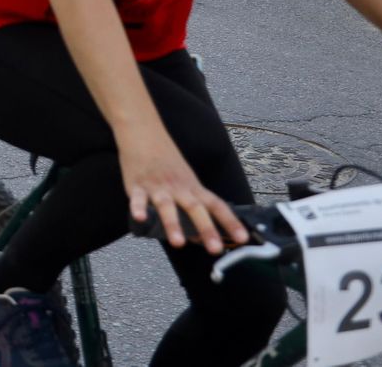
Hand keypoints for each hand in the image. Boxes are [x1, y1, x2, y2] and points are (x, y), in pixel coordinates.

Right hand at [118, 133, 246, 253]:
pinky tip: (139, 218)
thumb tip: (200, 238)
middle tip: (216, 249)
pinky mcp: (137, 185)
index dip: (230, 222)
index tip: (244, 239)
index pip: (217, 206)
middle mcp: (179, 188)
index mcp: (193, 188)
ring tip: (178, 243)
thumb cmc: (166, 161)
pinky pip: (137, 198)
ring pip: (167, 206)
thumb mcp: (185, 181)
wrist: (144, 133)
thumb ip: (192, 209)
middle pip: (195, 209)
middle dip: (206, 229)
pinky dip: (138, 208)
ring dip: (173, 225)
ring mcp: (158, 187)